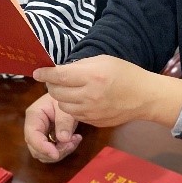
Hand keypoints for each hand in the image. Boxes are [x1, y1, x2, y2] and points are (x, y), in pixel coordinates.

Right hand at [24, 93, 82, 162]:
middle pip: (36, 149)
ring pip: (44, 154)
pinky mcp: (47, 139)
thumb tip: (64, 140)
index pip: (32, 136)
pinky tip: (74, 140)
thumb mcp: (65, 107)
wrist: (67, 94)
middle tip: (72, 143)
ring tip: (75, 140)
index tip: (56, 154)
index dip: (42, 148)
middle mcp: (33, 127)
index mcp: (34, 116)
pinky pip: (51, 151)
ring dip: (60, 152)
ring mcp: (39, 135)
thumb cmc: (65, 97)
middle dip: (54, 151)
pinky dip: (63, 150)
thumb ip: (64, 122)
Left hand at [34, 55, 181, 129]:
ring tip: (67, 90)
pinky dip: (71, 106)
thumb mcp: (103, 60)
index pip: (59, 76)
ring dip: (60, 97)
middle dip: (51, 84)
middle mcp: (89, 95)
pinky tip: (79, 99)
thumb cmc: (125, 73)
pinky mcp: (94, 122)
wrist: (145, 97)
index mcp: (92, 76)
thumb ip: (80, 65)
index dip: (45, 73)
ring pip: (62, 106)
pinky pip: (74, 115)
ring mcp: (91, 111)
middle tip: (55, 79)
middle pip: (56, 92)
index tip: (37, 72)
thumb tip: (60, 69)